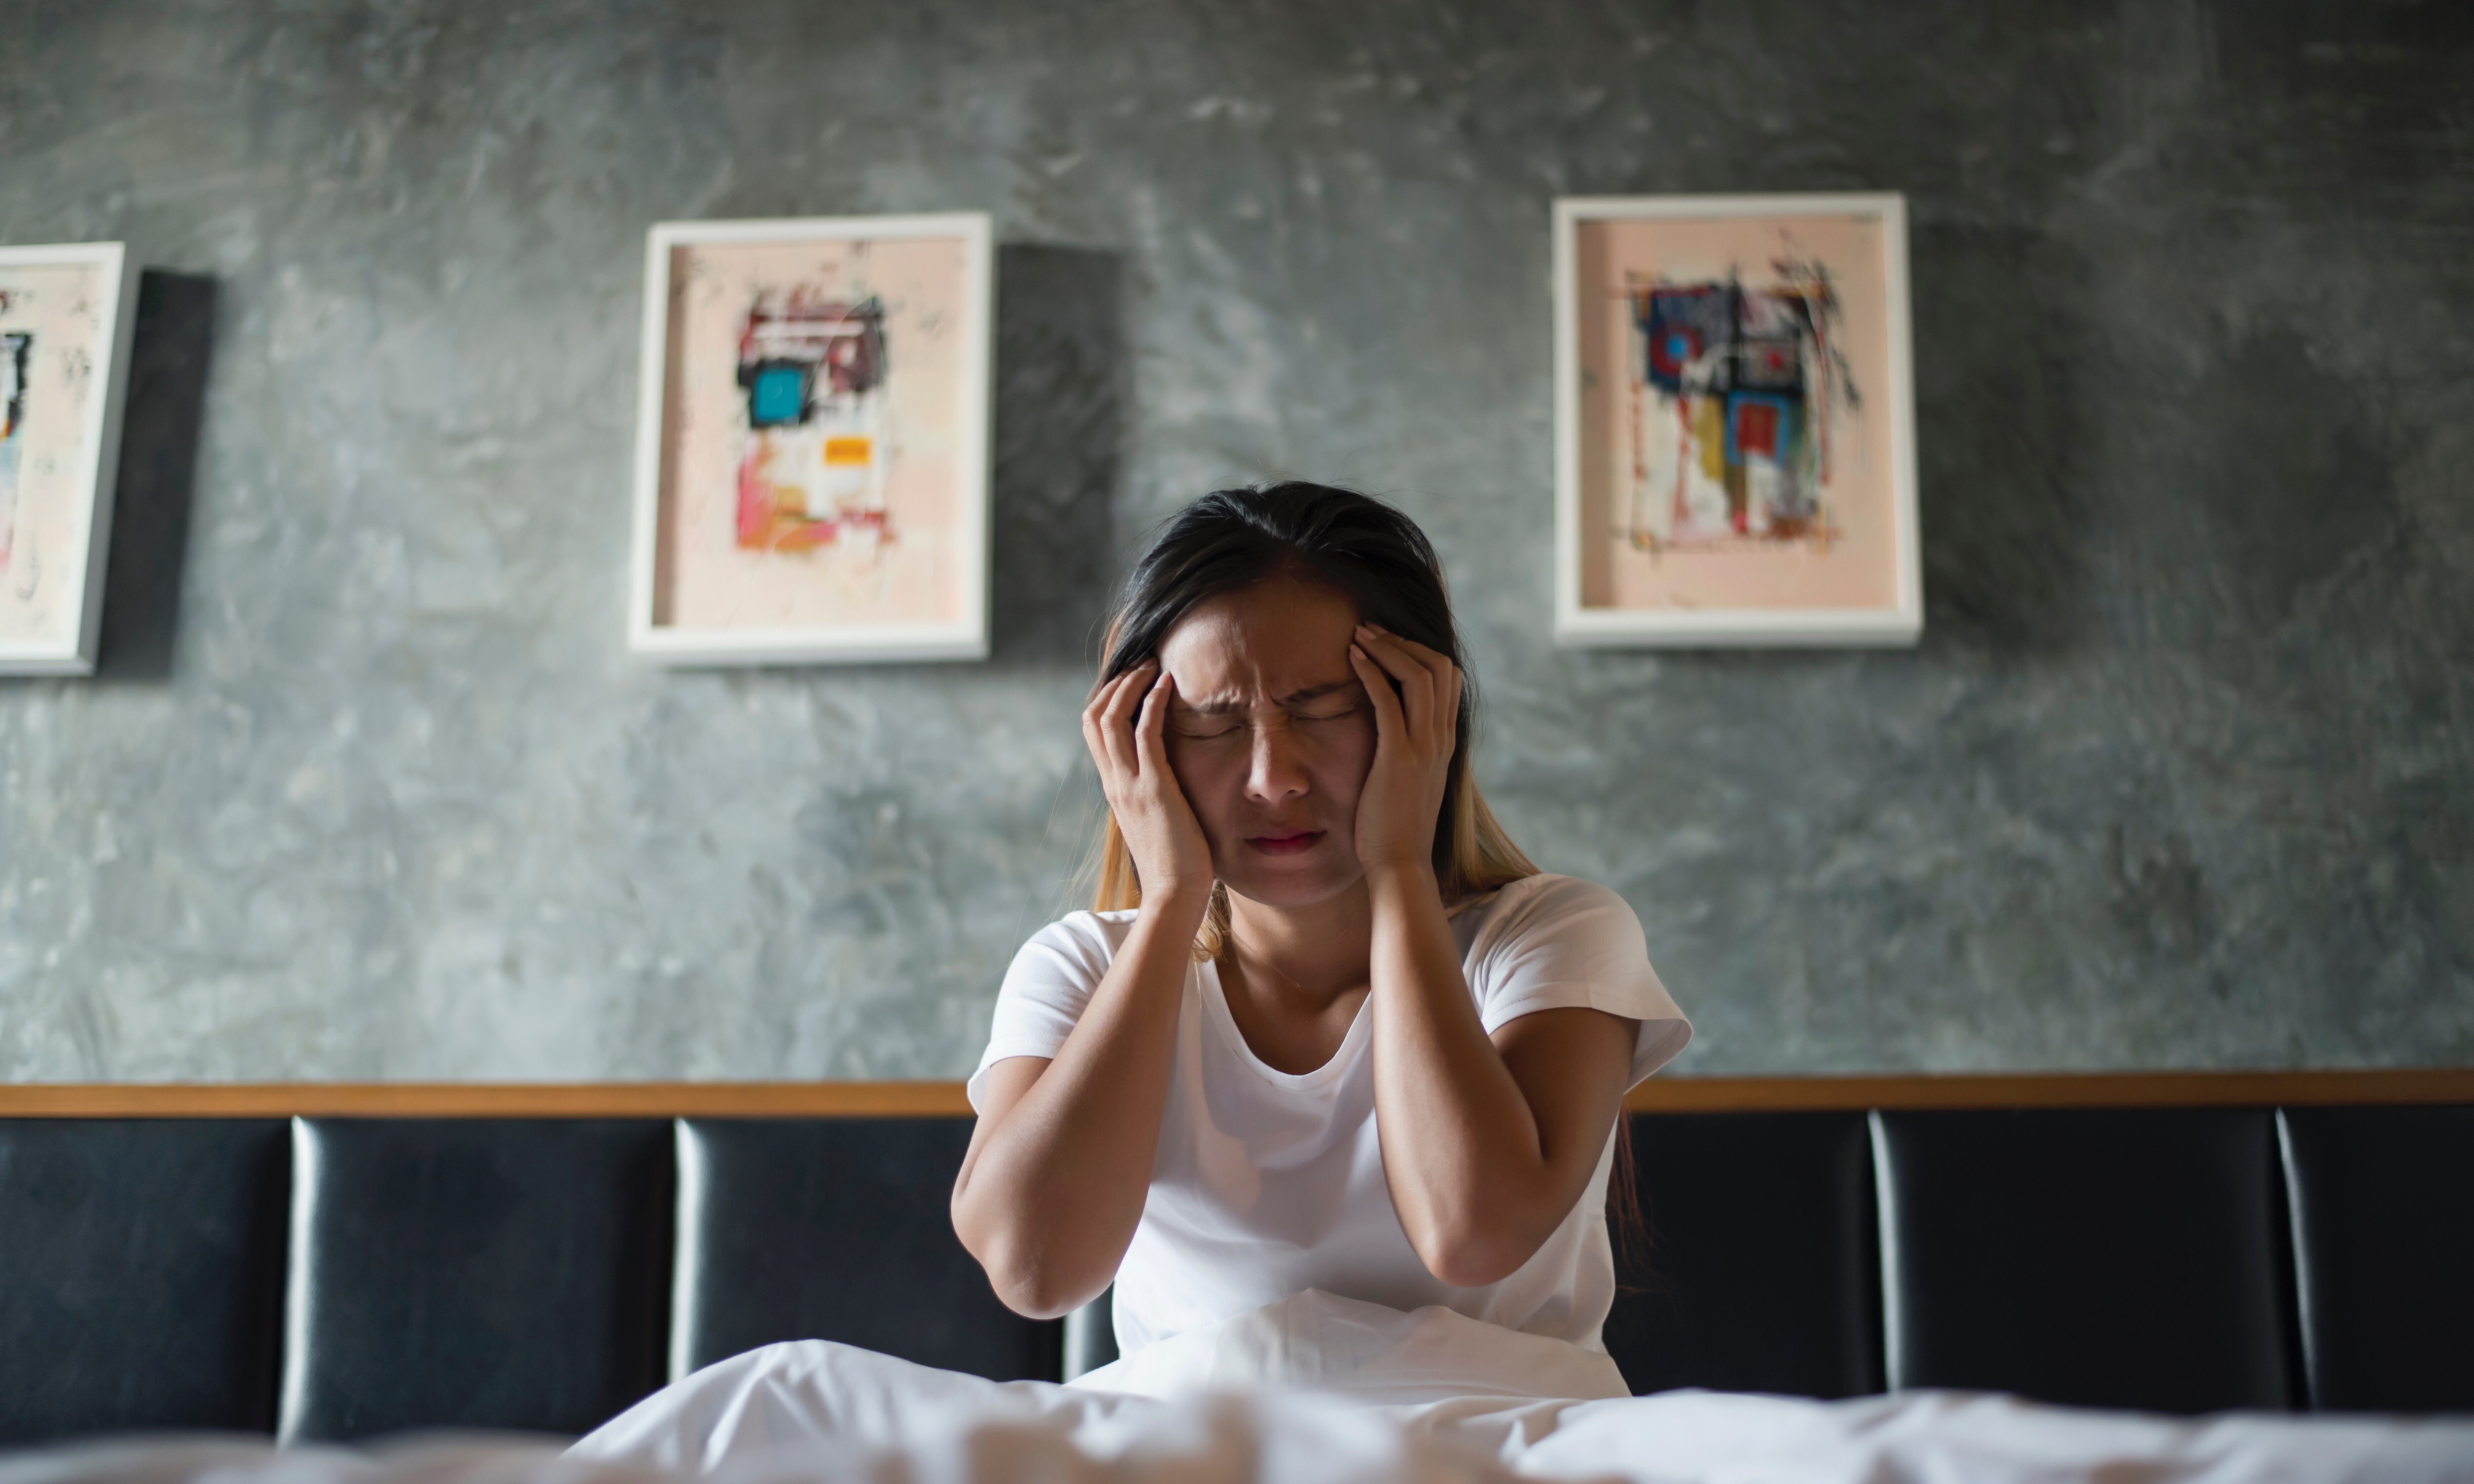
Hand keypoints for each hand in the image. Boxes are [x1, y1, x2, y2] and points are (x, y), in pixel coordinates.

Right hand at [1081, 660, 1214, 911]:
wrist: (1174, 896)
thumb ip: (1151, 796)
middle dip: (1115, 683)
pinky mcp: (1153, 788)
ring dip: (1131, 684)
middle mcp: (1114, 782)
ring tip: (1153, 665)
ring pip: (1111, 718)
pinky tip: (1168, 684)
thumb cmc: (1175, 863)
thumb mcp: (1155, 820)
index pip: (1095, 732)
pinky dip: (1153, 702)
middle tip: (1142, 663)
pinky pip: (1145, 732)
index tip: (1132, 680)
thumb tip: (1164, 779)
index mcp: (1114, 789)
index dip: (1108, 699)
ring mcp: (1129, 784)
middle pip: (1094, 717)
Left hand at [1346, 624, 1462, 876]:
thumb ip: (1409, 751)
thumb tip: (1391, 731)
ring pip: (1418, 675)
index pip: (1447, 679)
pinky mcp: (1399, 756)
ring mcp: (1424, 746)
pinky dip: (1372, 672)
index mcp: (1444, 741)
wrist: (1401, 863)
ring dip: (1387, 648)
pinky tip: (1352, 658)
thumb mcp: (1410, 780)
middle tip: (1371, 629)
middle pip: (1437, 667)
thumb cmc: (1396, 826)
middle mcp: (1440, 738)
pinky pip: (1388, 701)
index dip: (1419, 652)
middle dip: (1403, 641)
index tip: (1388, 643)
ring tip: (1359, 635)